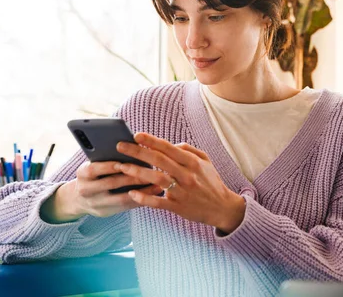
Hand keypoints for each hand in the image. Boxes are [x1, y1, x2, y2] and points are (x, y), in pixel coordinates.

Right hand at [40, 161, 162, 223]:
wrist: (78, 198)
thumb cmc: (94, 174)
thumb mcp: (93, 165)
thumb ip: (106, 158)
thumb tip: (131, 146)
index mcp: (82, 173)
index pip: (94, 169)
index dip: (110, 166)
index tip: (125, 161)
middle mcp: (86, 190)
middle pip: (111, 183)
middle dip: (132, 178)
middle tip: (151, 172)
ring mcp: (95, 203)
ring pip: (121, 198)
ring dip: (141, 191)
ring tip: (157, 184)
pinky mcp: (105, 212)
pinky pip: (125, 207)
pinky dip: (140, 200)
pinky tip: (153, 194)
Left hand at [115, 133, 245, 233]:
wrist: (222, 207)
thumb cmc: (211, 182)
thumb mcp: (205, 161)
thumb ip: (188, 150)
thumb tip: (169, 144)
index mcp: (193, 163)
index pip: (169, 148)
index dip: (152, 141)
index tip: (136, 135)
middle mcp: (187, 175)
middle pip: (159, 161)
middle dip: (138, 152)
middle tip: (120, 146)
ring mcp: (182, 192)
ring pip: (156, 179)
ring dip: (137, 172)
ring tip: (121, 166)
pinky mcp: (178, 207)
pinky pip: (158, 202)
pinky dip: (144, 198)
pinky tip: (132, 193)